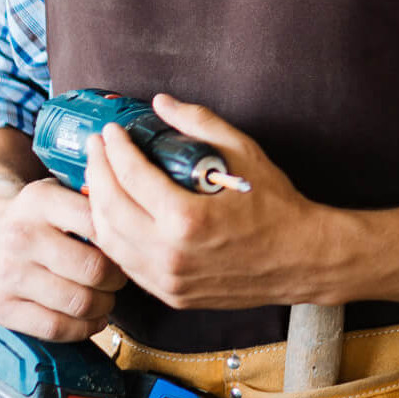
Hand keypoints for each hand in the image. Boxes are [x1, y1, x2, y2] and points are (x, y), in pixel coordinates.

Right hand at [0, 177, 125, 339]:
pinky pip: (53, 327)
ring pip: (77, 301)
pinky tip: (92, 320)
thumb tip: (143, 219)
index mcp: (41, 200)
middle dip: (118, 279)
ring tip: (108, 299)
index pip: (100, 225)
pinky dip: (82, 329)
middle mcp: (20, 236)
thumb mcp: (64, 191)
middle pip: (93, 269)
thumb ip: (98, 201)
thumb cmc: (40, 215)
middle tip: (122, 279)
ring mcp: (6, 273)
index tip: (133, 249)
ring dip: (104, 306)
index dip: (125, 242)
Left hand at [84, 94, 332, 309]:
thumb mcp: (244, 153)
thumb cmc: (277, 206)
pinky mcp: (170, 294)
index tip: (112, 132)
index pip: (131, 177)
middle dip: (97, 172)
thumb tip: (163, 103)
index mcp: (187, 218)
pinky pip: (126, 263)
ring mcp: (167, 279)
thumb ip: (200, 124)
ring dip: (98, 205)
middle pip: (109, 209)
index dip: (115, 149)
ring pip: (109, 241)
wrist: (301, 258)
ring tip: (102, 177)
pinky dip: (114, 235)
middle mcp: (169, 254)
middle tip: (97, 148)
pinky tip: (118, 213)